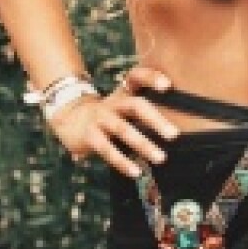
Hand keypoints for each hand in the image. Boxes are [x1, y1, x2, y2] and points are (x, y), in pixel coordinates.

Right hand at [51, 63, 179, 172]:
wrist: (70, 119)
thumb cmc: (109, 115)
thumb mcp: (124, 106)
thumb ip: (145, 112)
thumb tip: (178, 128)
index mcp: (123, 92)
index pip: (136, 76)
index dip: (151, 78)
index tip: (168, 86)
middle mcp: (113, 102)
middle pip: (136, 105)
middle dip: (156, 120)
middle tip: (175, 135)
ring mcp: (100, 118)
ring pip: (123, 129)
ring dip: (143, 144)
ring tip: (161, 158)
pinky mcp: (89, 136)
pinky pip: (107, 149)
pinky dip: (122, 161)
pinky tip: (136, 172)